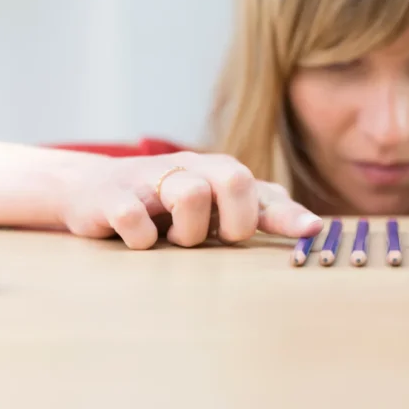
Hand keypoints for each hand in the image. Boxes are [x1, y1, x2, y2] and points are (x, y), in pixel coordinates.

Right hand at [60, 151, 323, 249]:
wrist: (94, 189)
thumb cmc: (167, 203)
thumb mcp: (217, 205)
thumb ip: (264, 211)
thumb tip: (315, 226)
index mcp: (219, 172)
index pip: (262, 191)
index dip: (288, 215)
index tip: (312, 232)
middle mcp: (190, 168)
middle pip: (234, 178)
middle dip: (234, 220)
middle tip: (217, 239)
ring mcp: (149, 179)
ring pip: (191, 194)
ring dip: (188, 232)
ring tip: (174, 241)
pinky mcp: (111, 197)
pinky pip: (135, 219)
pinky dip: (142, 238)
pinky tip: (140, 240)